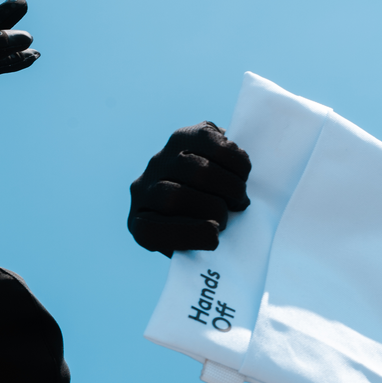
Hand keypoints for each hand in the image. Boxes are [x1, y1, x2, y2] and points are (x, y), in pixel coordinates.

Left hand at [128, 121, 251, 255]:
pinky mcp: (183, 135)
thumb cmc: (202, 225)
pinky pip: (211, 143)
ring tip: (239, 197)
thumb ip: (197, 247)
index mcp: (139, 223)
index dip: (183, 235)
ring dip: (229, 185)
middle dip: (214, 208)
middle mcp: (142, 189)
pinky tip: (241, 173)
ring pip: (196, 169)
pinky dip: (234, 160)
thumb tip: (214, 238)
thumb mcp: (194, 245)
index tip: (215, 238)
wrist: (205, 188)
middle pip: (175, 197)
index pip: (148, 231)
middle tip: (235, 213)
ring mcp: (160, 159)